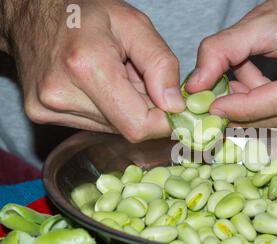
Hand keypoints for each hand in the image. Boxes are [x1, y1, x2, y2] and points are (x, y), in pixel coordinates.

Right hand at [5, 0, 184, 141]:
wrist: (33, 10)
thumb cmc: (85, 11)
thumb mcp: (134, 24)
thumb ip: (161, 64)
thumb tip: (174, 106)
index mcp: (86, 67)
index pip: (138, 125)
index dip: (162, 120)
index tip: (171, 105)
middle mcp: (61, 94)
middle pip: (126, 127)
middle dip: (142, 108)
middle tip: (136, 77)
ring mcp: (47, 107)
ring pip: (111, 129)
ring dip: (123, 108)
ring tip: (113, 76)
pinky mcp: (41, 114)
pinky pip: (92, 124)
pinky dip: (105, 109)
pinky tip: (97, 85)